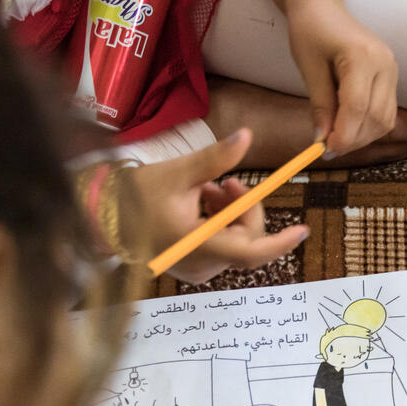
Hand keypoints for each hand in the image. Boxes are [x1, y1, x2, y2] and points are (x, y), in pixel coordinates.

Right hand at [125, 130, 308, 282]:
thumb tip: (246, 136)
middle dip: (243, 208)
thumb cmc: (136, 195)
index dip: (279, 242)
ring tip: (206, 188)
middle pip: (245, 240)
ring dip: (229, 213)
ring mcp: (197, 269)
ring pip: (234, 241)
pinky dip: (218, 222)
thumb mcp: (178, 172)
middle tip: (228, 180)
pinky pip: (220, 245)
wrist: (104, 217)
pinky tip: (200, 202)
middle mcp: (201, 265)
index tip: (303, 230)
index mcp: (197, 245)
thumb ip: (215, 159)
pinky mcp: (193, 266)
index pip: (250, 251)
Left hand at [287, 0, 396, 157]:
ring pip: (385, 120)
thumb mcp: (308, 68)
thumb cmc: (311, 31)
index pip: (358, 107)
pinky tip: (349, 128)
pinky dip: (369, 128)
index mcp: (363, 56)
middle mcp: (385, 63)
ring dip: (362, 137)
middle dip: (353, 140)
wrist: (323, 7)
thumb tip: (322, 141)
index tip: (325, 150)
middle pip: (376, 117)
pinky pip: (386, 113)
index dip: (343, 135)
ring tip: (337, 139)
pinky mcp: (392, 78)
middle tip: (328, 149)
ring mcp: (392, 70)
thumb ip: (320, 106)